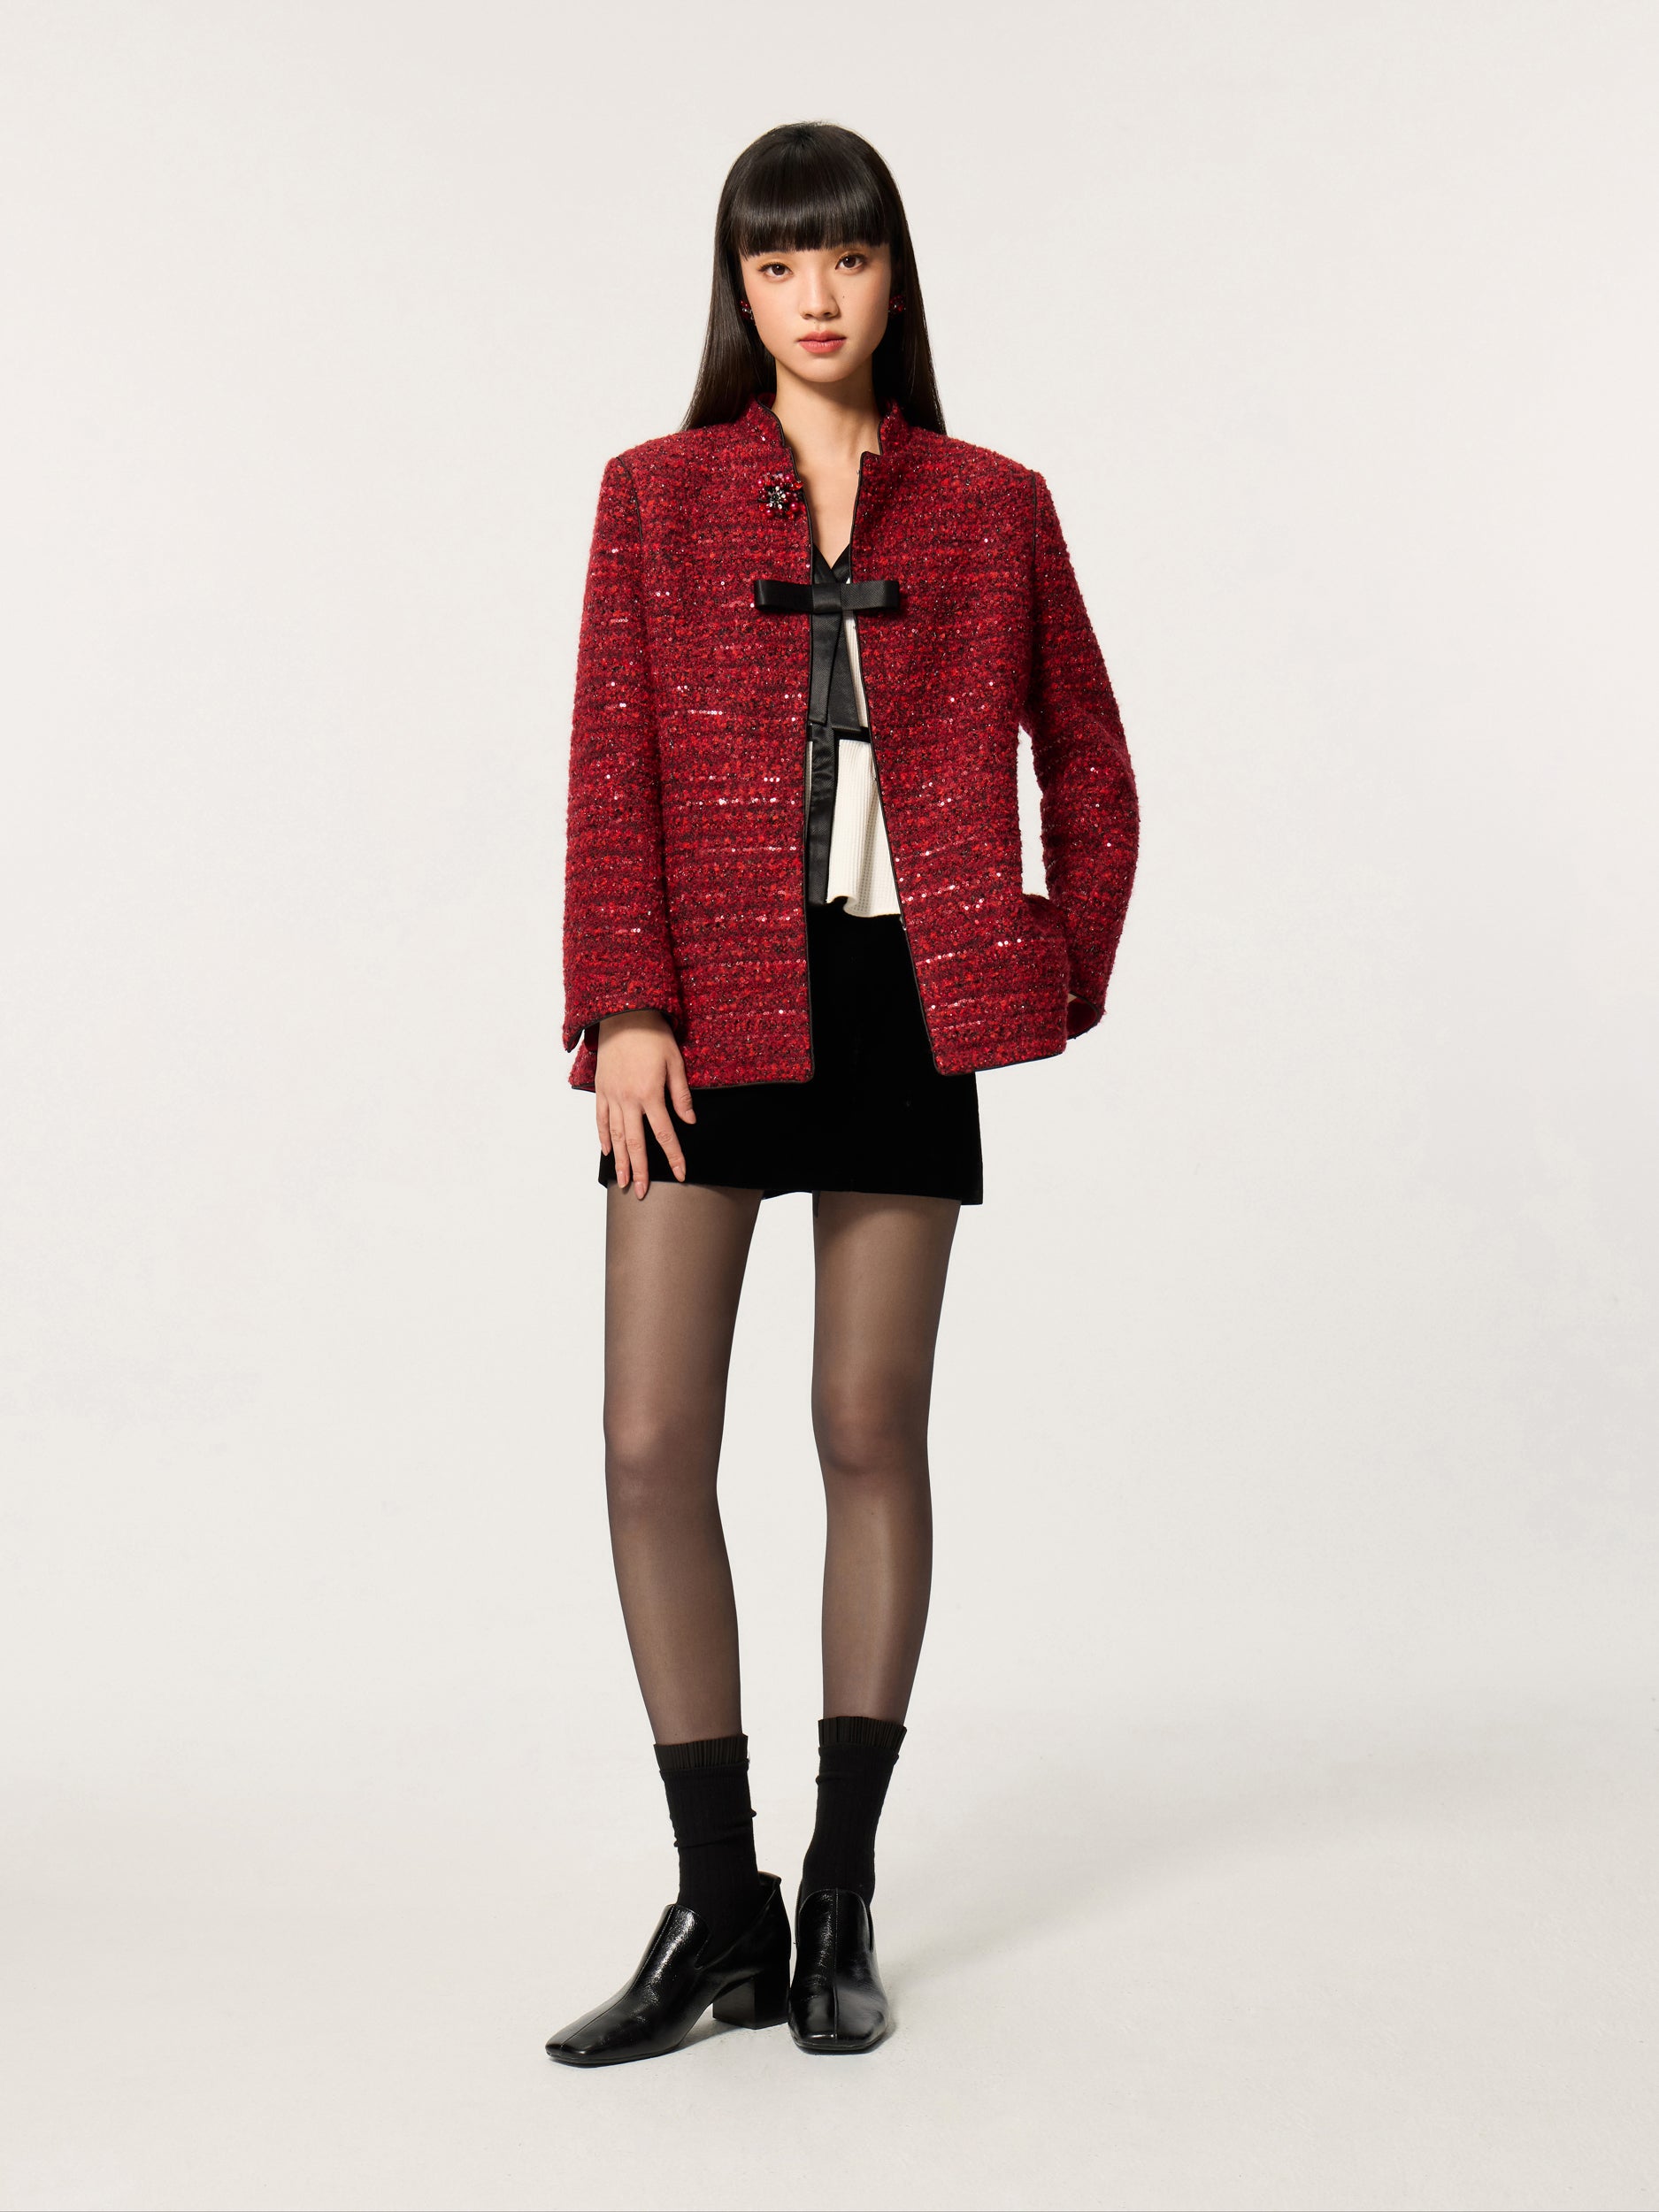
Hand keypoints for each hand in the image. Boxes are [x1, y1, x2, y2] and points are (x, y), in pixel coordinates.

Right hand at [595, 1010, 695, 1198]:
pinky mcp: (601, 1089)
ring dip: (620, 1161)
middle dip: (640, 1170)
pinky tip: (607, 1152)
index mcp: (650, 1094)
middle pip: (636, 1142)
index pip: (664, 1133)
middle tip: (642, 1193)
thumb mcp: (675, 1062)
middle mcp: (629, 1099)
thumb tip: (689, 1120)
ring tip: (622, 1182)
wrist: (623, 1015)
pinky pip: (601, 1119)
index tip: (680, 1174)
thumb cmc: (654, 1036)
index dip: (673, 1156)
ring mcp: (612, 1096)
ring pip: (616, 1135)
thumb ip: (681, 1094)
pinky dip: (604, 1136)